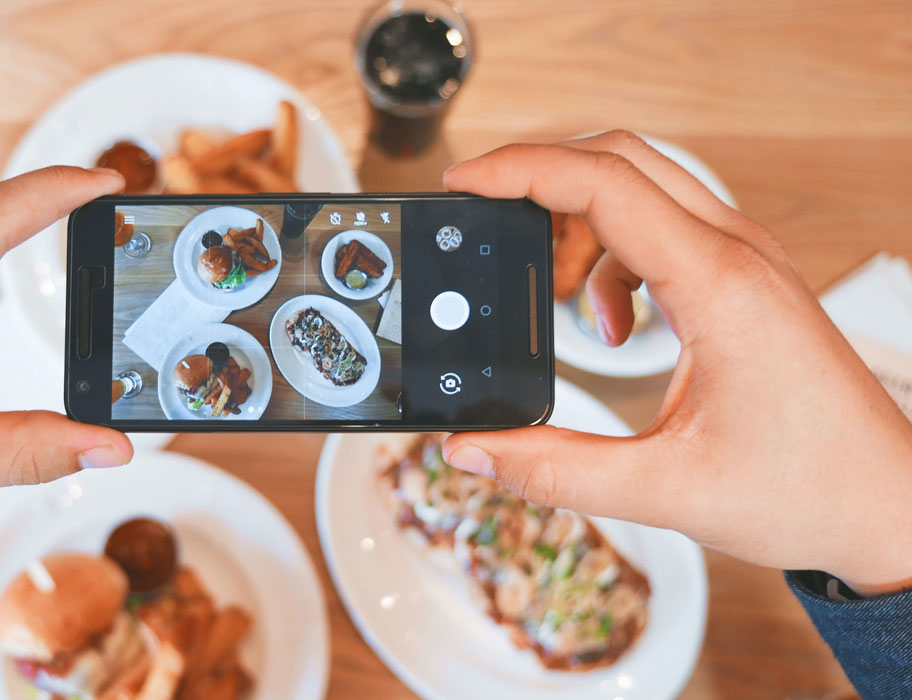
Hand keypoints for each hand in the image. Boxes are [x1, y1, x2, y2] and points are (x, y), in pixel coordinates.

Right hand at [442, 131, 911, 593]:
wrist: (888, 505)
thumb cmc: (810, 489)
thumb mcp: (665, 489)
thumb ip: (556, 471)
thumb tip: (474, 449)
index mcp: (718, 286)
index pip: (604, 184)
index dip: (521, 171)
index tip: (464, 182)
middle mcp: (736, 255)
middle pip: (620, 160)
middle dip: (540, 179)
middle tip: (486, 218)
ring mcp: (746, 261)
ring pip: (641, 188)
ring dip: (578, 224)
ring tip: (553, 296)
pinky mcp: (745, 280)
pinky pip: (662, 229)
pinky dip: (613, 259)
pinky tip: (614, 325)